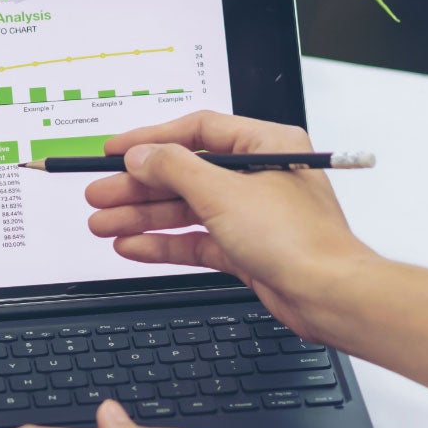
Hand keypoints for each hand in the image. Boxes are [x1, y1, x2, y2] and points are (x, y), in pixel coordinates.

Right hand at [87, 112, 375, 340]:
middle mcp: (259, 176)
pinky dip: (163, 243)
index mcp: (266, 145)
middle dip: (138, 186)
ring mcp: (252, 214)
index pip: (197, 131)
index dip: (151, 140)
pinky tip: (131, 246)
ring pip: (185, 209)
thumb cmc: (299, 240)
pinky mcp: (246, 249)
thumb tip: (142, 154)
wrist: (328, 297)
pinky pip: (195, 240)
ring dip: (143, 216)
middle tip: (98, 193)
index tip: (114, 151)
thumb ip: (175, 169)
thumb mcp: (224, 193)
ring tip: (102, 223)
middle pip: (184, 173)